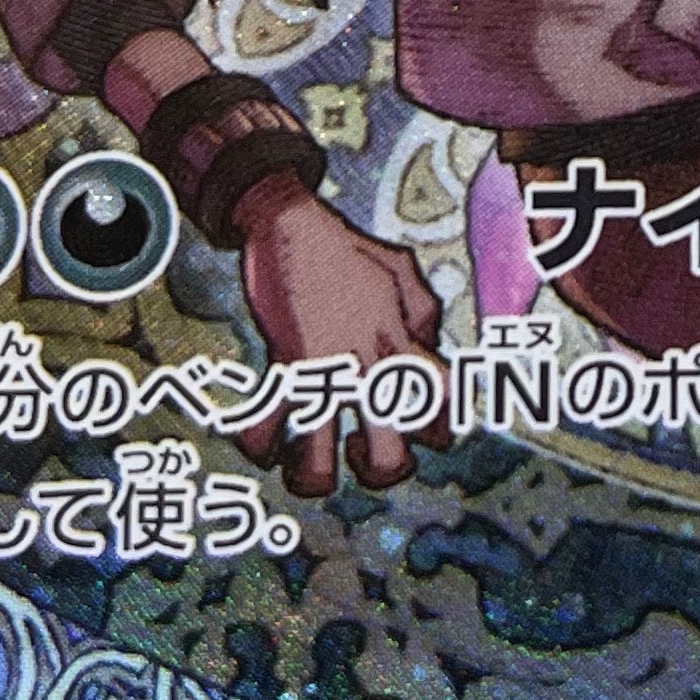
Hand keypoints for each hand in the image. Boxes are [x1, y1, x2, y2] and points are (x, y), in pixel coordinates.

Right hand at [234, 173, 450, 497]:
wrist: (292, 223)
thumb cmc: (349, 250)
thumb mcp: (404, 273)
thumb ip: (423, 314)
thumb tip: (427, 347)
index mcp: (403, 346)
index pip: (442, 409)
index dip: (438, 431)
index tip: (421, 430)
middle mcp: (369, 367)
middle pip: (389, 460)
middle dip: (380, 472)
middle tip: (363, 450)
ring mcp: (324, 371)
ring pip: (317, 463)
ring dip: (312, 476)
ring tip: (312, 458)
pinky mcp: (281, 365)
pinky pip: (264, 428)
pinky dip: (257, 445)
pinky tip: (264, 438)